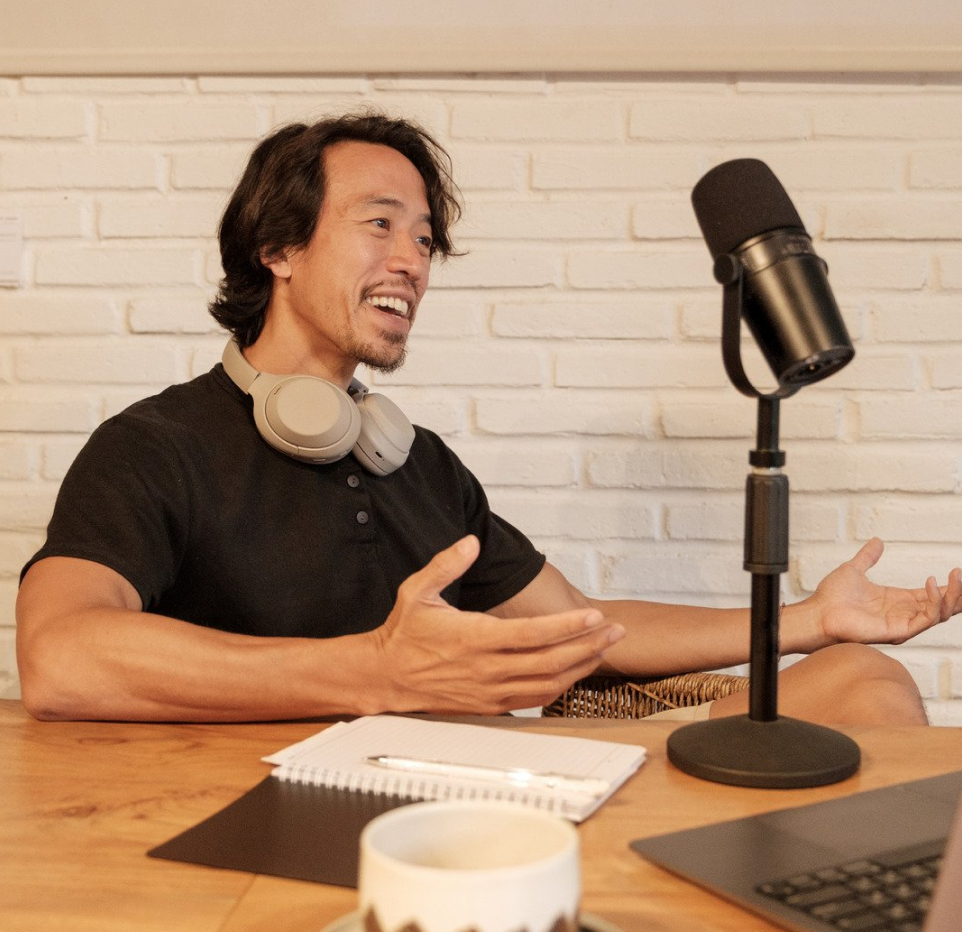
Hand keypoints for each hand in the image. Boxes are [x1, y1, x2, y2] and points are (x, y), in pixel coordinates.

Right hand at [370, 535, 625, 714]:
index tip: (594, 617)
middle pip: (550, 661)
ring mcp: (491, 691)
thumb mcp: (418, 591)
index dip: (567, 626)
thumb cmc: (405, 634)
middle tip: (615, 631)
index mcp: (474, 638)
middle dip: (588, 645)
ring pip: (548, 683)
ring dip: (581, 666)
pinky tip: (576, 671)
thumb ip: (446, 564)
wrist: (387, 676)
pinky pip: (535, 699)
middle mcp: (487, 668)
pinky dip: (561, 686)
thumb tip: (470, 543)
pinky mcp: (491, 705)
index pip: (532, 634)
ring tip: (604, 648)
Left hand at [806, 538, 961, 647]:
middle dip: (959, 593)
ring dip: (953, 595)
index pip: (932, 595)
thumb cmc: (831, 597)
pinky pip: (927, 618)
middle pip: (943, 606)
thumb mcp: (854, 570)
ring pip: (942, 613)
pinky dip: (934, 602)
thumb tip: (877, 542)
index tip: (958, 573)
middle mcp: (904, 613)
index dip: (948, 586)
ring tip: (956, 576)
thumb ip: (868, 557)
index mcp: (898, 600)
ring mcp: (903, 623)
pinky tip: (931, 583)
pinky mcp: (899, 631)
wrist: (818, 612)